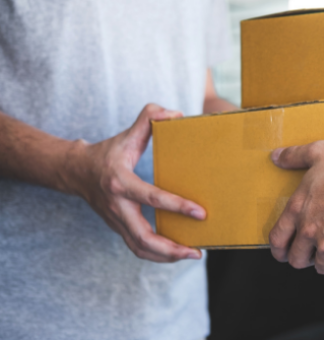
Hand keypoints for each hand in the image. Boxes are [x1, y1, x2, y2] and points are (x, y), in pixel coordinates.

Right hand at [66, 104, 205, 262]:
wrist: (75, 171)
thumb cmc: (106, 153)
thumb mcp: (126, 134)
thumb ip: (149, 119)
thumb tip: (174, 114)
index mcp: (120, 183)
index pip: (151, 198)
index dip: (177, 206)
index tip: (200, 213)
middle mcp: (117, 206)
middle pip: (142, 238)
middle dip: (171, 248)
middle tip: (196, 252)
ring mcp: (116, 221)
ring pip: (139, 249)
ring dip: (166, 257)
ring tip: (191, 254)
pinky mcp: (118, 228)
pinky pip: (137, 248)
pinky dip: (157, 255)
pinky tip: (177, 252)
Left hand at [269, 141, 323, 274]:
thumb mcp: (321, 152)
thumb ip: (295, 155)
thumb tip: (278, 157)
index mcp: (299, 210)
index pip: (277, 239)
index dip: (278, 248)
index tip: (282, 251)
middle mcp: (311, 232)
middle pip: (298, 260)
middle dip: (304, 258)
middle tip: (313, 251)